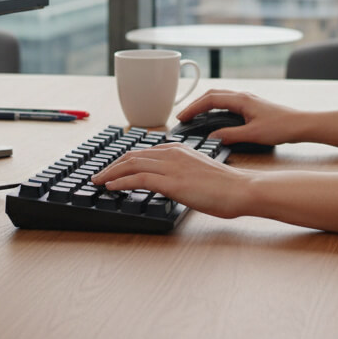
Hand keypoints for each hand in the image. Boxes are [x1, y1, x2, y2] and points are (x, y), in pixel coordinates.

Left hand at [90, 143, 253, 218]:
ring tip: (97, 182)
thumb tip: (168, 183)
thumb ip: (181, 172)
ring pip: (130, 165)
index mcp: (178, 149)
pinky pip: (137, 179)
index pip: (143, 152)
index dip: (123, 161)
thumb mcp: (198, 172)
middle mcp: (172, 153)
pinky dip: (120, 182)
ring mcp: (171, 166)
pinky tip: (111, 187)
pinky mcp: (171, 181)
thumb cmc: (225, 186)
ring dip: (110, 174)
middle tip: (98, 175)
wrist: (240, 189)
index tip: (112, 169)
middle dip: (111, 166)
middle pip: (132, 156)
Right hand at [176, 89, 307, 146]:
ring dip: (205, 105)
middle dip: (196, 104)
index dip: (194, 107)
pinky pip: (228, 102)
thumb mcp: (253, 135)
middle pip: (212, 95)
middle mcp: (243, 96)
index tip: (182, 117)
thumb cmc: (282, 127)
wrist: (302, 124)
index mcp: (241, 100)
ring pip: (220, 97)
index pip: (210, 100)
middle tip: (183, 117)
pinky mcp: (252, 106)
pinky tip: (214, 118)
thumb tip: (213, 138)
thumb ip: (231, 136)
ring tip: (194, 116)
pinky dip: (216, 107)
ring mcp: (248, 100)